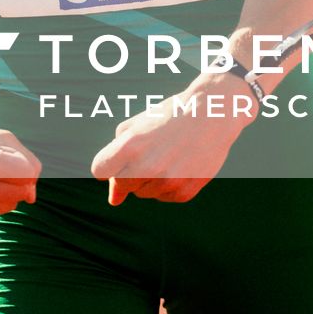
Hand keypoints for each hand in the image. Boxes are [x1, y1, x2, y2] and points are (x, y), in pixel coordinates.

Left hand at [90, 73, 256, 205]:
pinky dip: (169, 185)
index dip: (108, 164)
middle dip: (129, 171)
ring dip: (149, 178)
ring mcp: (166, 183)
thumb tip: (113, 200)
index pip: (100, 170)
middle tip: (150, 152)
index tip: (119, 158)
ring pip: (143, 193)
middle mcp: (146, 167)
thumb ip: (115, 158)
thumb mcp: (138, 125)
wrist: (212, 113)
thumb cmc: (170, 116)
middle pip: (121, 184)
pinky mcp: (183, 193)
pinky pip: (164, 197)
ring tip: (168, 155)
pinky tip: (180, 165)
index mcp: (129, 146)